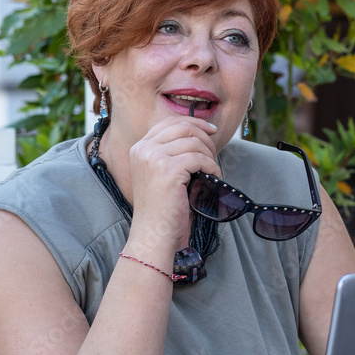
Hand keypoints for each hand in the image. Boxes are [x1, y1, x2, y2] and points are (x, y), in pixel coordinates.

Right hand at [126, 115, 219, 244]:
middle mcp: (143, 149)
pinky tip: (212, 177)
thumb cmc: (162, 208)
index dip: (194, 122)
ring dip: (209, 155)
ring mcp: (154, 158)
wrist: (154, 233)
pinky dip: (211, 167)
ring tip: (212, 170)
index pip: (169, 122)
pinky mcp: (168, 170)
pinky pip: (199, 159)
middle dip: (205, 137)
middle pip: (183, 127)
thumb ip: (172, 153)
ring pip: (194, 142)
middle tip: (214, 154)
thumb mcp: (161, 174)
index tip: (211, 131)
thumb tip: (200, 136)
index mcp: (140, 148)